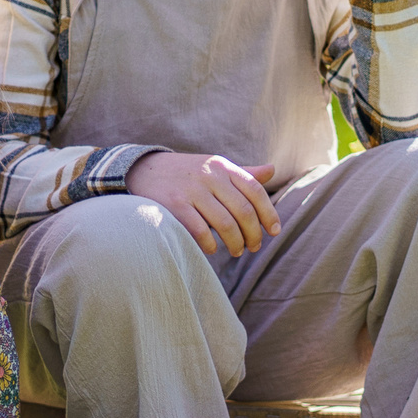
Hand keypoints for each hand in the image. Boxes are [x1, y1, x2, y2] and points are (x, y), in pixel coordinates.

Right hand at [127, 151, 280, 257]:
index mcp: (222, 166)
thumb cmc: (187, 174)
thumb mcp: (214, 168)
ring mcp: (192, 190)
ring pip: (225, 224)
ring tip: (236, 251)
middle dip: (253, 234)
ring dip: (235, 243)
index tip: (274, 231)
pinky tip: (212, 249)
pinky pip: (201, 231)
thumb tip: (272, 170)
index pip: (255, 191)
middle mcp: (209, 175)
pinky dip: (210, 245)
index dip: (269, 213)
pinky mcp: (175, 205)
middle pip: (243, 211)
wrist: (143, 170)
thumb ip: (243, 173)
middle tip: (253, 247)